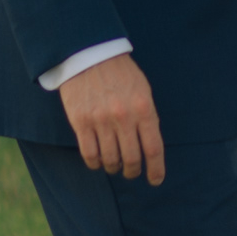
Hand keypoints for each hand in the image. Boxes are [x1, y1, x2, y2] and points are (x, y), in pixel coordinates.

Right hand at [61, 54, 166, 185]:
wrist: (89, 55)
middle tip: (132, 173)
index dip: (156, 169)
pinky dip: (95, 163)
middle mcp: (123, 117)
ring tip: (115, 167)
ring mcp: (100, 120)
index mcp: (143, 108)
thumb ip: (147, 116)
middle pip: (132, 158)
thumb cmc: (120, 73)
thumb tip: (150, 146)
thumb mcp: (143, 90)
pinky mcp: (80, 121)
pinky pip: (89, 154)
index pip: (153, 148)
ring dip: (114, 169)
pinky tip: (99, 162)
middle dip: (133, 171)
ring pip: (110, 159)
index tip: (155, 180)